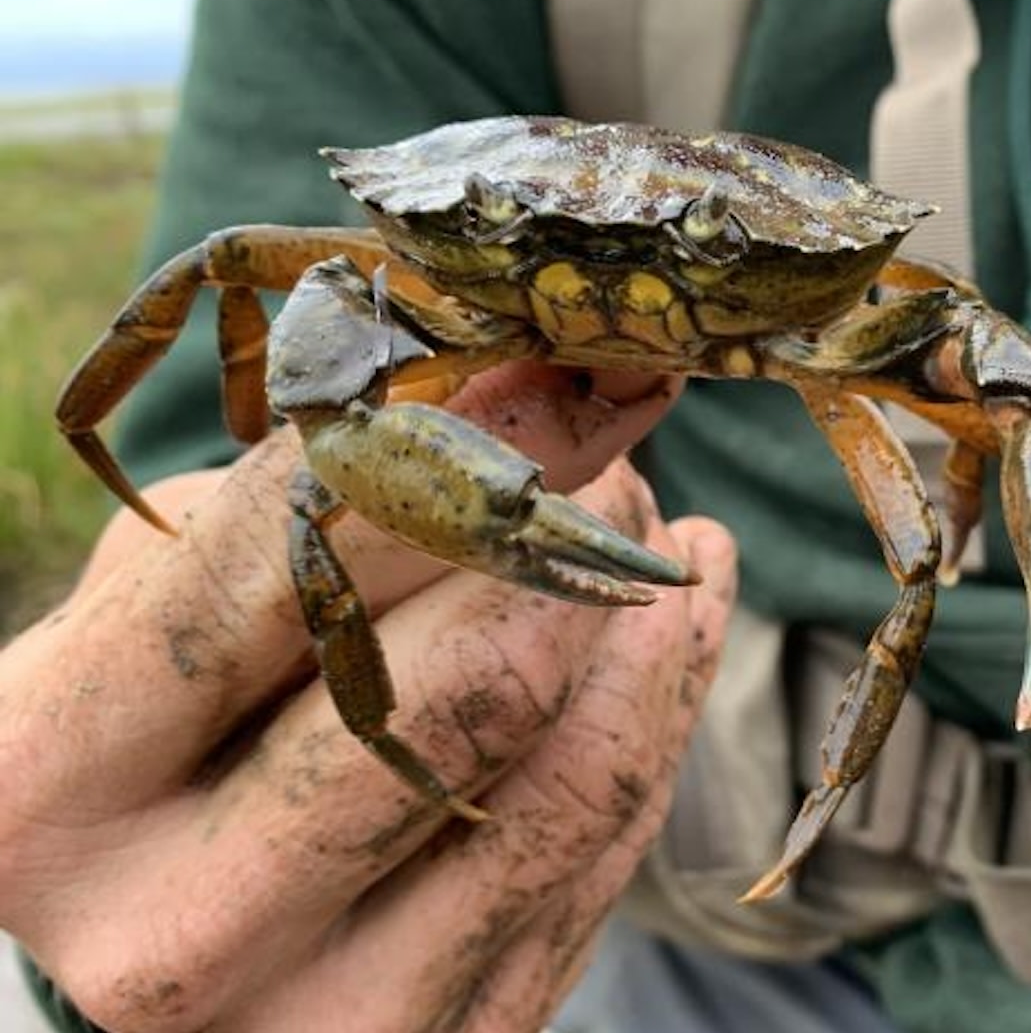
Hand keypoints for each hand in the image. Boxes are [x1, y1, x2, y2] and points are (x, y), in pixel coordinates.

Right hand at [0, 364, 735, 1031]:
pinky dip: (664, 706)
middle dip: (566, 529)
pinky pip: (605, 850)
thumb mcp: (149, 628)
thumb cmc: (146, 763)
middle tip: (615, 435)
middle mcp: (172, 929)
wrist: (166, 981)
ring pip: (563, 773)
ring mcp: (327, 1018)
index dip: (446, 440)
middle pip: (451, 687)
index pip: (272, 567)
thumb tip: (510, 389)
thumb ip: (281, 520)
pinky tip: (678, 615)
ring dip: (638, 615)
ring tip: (651, 527)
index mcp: (42, 787)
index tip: (558, 354)